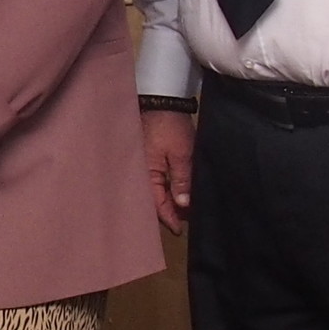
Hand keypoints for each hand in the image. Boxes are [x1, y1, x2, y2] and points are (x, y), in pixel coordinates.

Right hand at [142, 108, 195, 232]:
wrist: (161, 99)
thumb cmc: (169, 126)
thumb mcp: (181, 153)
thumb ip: (182, 179)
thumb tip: (183, 204)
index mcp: (147, 174)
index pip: (157, 203)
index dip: (169, 217)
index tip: (180, 229)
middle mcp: (142, 172)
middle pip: (155, 199)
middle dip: (170, 211)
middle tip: (186, 219)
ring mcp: (144, 164)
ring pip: (157, 189)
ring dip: (170, 199)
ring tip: (185, 207)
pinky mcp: (149, 157)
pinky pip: (157, 178)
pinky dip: (167, 186)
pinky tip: (178, 190)